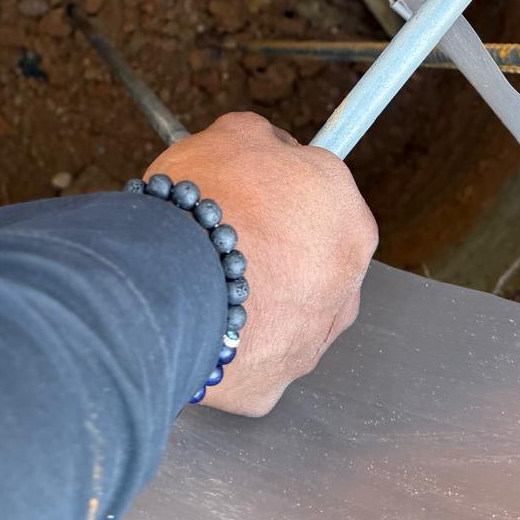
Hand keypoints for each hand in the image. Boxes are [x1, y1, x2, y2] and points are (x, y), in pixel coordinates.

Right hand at [144, 112, 376, 416]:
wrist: (169, 278)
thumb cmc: (207, 205)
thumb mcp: (236, 134)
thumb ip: (266, 138)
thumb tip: (271, 142)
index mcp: (350, 221)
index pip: (323, 199)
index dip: (280, 191)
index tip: (252, 192)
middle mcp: (345, 287)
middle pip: (310, 260)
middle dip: (273, 248)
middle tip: (222, 235)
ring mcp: (309, 342)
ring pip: (284, 315)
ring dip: (256, 299)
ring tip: (204, 280)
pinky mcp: (271, 385)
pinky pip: (251, 360)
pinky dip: (229, 343)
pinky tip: (200, 320)